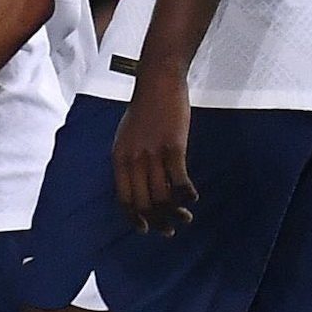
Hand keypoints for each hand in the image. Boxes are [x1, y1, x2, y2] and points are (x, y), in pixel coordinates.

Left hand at [111, 79, 197, 234]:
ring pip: (163, 195)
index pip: (124, 198)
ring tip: (185, 217)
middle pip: (144, 202)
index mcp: (119, 157)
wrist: (157, 82)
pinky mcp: (174, 146)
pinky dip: (186, 193)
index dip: (135, 217)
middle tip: (170, 229)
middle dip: (158, 220)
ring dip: (175, 211)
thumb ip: (129, 160)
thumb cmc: (144, 109)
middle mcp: (133, 158)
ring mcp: (153, 153)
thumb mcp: (127, 136)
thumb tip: (138, 187)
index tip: (145, 229)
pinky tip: (193, 198)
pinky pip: (179, 179)